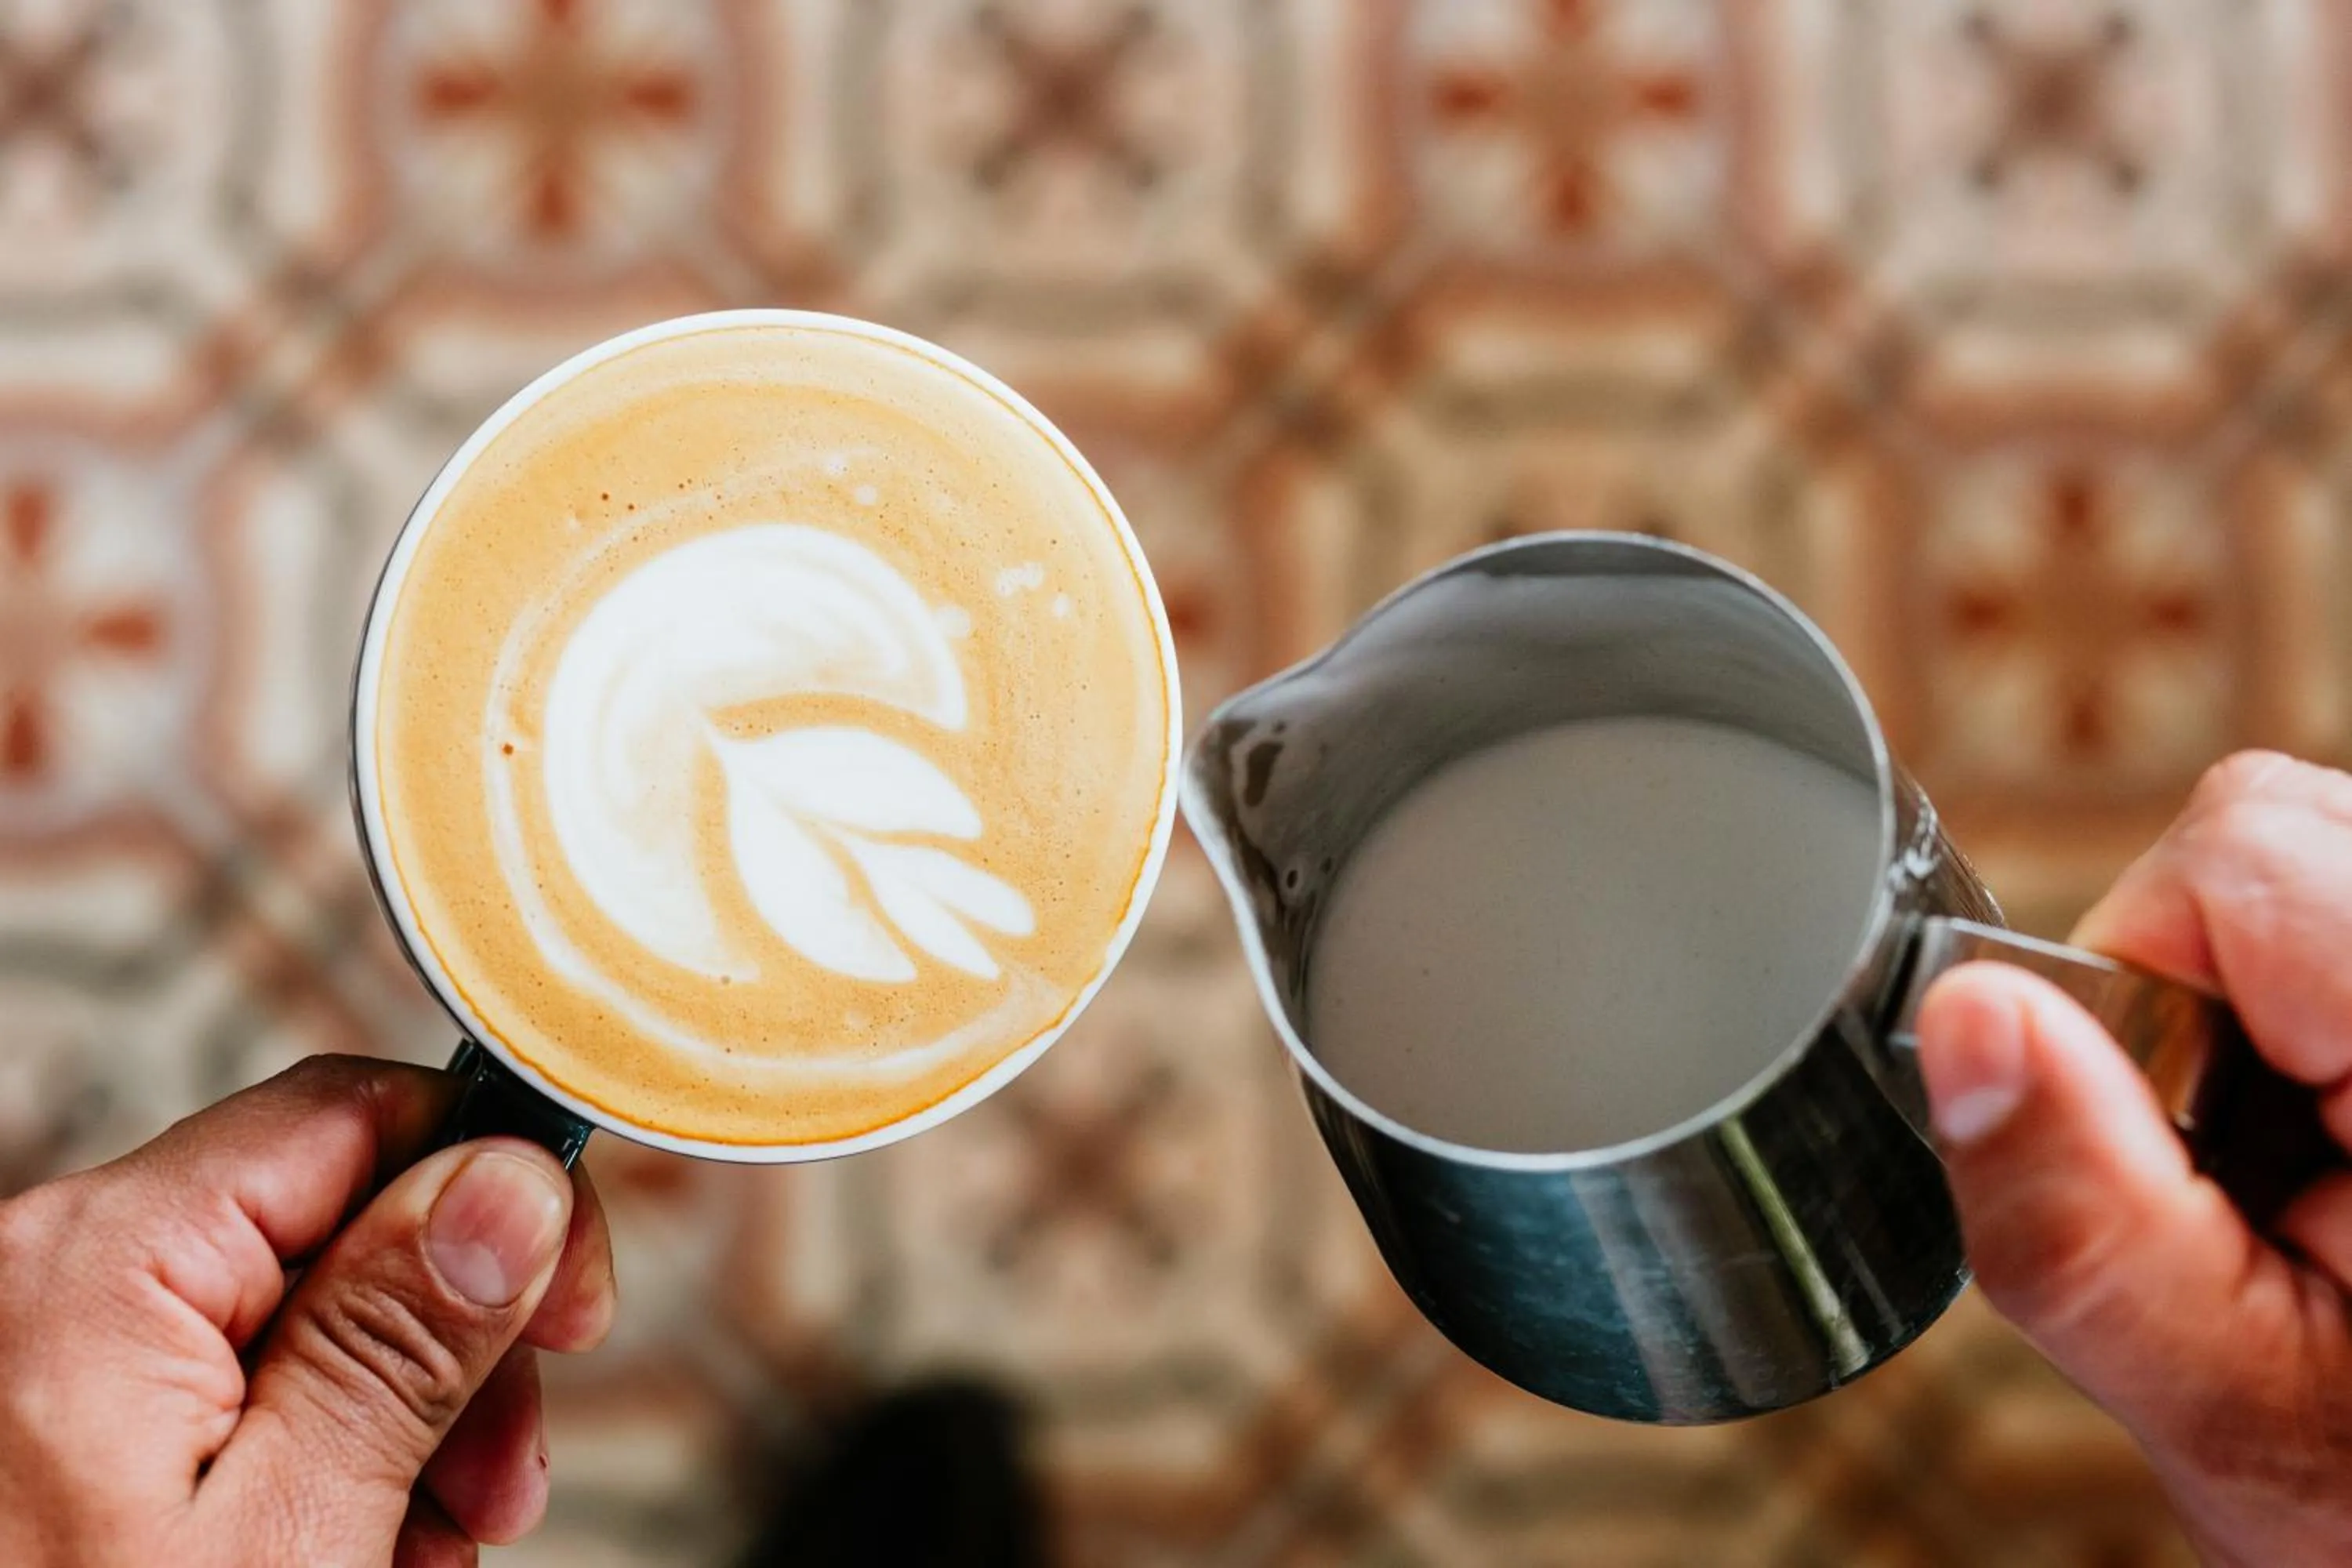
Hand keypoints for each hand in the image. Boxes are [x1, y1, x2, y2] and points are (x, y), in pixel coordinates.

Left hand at [0, 1055, 615, 1567]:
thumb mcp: (291, 1534)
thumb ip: (399, 1342)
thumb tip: (509, 1183)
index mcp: (96, 1264)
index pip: (355, 1115)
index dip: (493, 1197)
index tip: (571, 1310)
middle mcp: (52, 1273)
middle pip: (338, 1216)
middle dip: (454, 1340)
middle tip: (504, 1476)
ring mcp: (49, 1347)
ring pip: (303, 1307)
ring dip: (402, 1418)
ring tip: (423, 1547)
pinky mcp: (60, 1412)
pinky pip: (235, 1378)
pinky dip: (319, 1454)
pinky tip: (354, 1545)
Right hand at [1916, 752, 2351, 1567]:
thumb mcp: (2231, 1407)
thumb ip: (2083, 1227)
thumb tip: (1964, 1015)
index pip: (2240, 858)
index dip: (2142, 993)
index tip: (2184, 1149)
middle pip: (2267, 829)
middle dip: (2191, 987)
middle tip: (2243, 1165)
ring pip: (2295, 850)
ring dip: (2246, 993)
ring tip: (2292, 1151)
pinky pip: (2319, 895)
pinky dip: (2292, 996)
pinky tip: (2322, 1119)